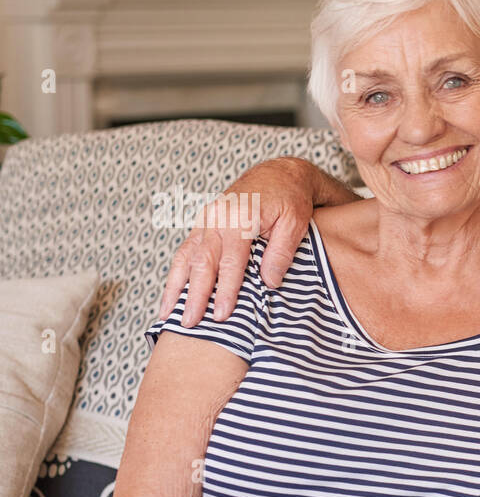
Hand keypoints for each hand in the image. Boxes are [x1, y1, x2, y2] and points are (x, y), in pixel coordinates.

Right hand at [157, 157, 327, 326]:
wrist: (280, 174)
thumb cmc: (291, 199)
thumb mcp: (295, 223)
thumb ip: (281, 252)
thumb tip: (269, 283)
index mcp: (240, 218)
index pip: (230, 261)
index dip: (225, 289)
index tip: (221, 315)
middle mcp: (217, 217)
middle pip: (201, 261)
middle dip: (194, 295)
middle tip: (190, 323)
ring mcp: (207, 219)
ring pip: (186, 256)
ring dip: (175, 287)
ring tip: (167, 315)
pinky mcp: (204, 223)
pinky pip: (186, 249)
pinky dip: (177, 273)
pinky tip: (173, 294)